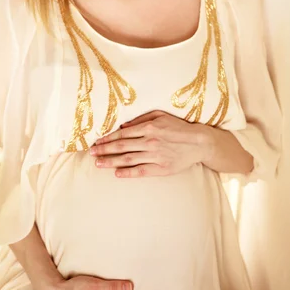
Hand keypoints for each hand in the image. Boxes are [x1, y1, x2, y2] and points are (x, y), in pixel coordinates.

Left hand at [90, 110, 208, 177]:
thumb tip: (123, 125)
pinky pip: (141, 171)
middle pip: (122, 146)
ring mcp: (155, 156)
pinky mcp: (161, 168)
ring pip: (128, 159)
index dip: (108, 138)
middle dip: (104, 150)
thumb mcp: (161, 116)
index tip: (97, 141)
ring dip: (111, 161)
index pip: (123, 133)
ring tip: (98, 163)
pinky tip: (117, 173)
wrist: (199, 143)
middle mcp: (150, 141)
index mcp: (149, 127)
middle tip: (91, 153)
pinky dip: (128, 172)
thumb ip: (141, 119)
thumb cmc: (178, 127)